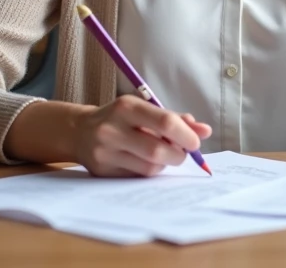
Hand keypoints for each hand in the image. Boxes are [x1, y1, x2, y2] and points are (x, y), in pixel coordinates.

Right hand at [75, 95, 211, 177]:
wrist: (80, 131)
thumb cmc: (121, 118)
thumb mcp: (144, 109)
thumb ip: (175, 119)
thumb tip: (205, 131)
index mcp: (126, 107)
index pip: (165, 122)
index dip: (186, 135)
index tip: (196, 142)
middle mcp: (113, 129)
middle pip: (158, 150)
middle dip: (178, 155)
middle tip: (182, 153)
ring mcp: (105, 152)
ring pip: (149, 168)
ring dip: (164, 165)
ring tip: (162, 155)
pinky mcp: (102, 171)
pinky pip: (137, 177)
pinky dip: (149, 172)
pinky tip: (145, 162)